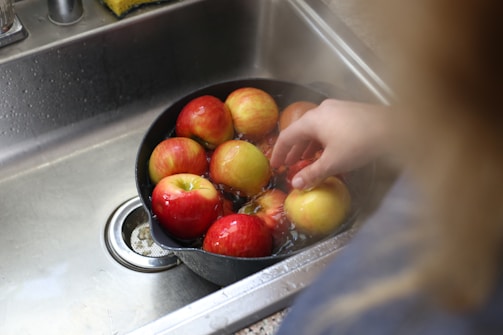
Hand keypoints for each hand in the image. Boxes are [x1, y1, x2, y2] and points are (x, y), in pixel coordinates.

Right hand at [270, 99, 389, 189]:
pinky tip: (327, 152)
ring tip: (306, 161)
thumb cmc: (360, 144)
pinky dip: (322, 140)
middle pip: (301, 131)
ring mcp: (337, 108)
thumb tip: (295, 184)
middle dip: (294, 150)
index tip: (274, 165)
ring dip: (308, 146)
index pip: (287, 136)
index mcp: (312, 120)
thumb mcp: (334, 163)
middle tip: (288, 164)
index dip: (279, 152)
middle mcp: (321, 110)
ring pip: (316, 128)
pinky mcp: (349, 112)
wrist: (395, 127)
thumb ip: (312, 173)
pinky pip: (328, 126)